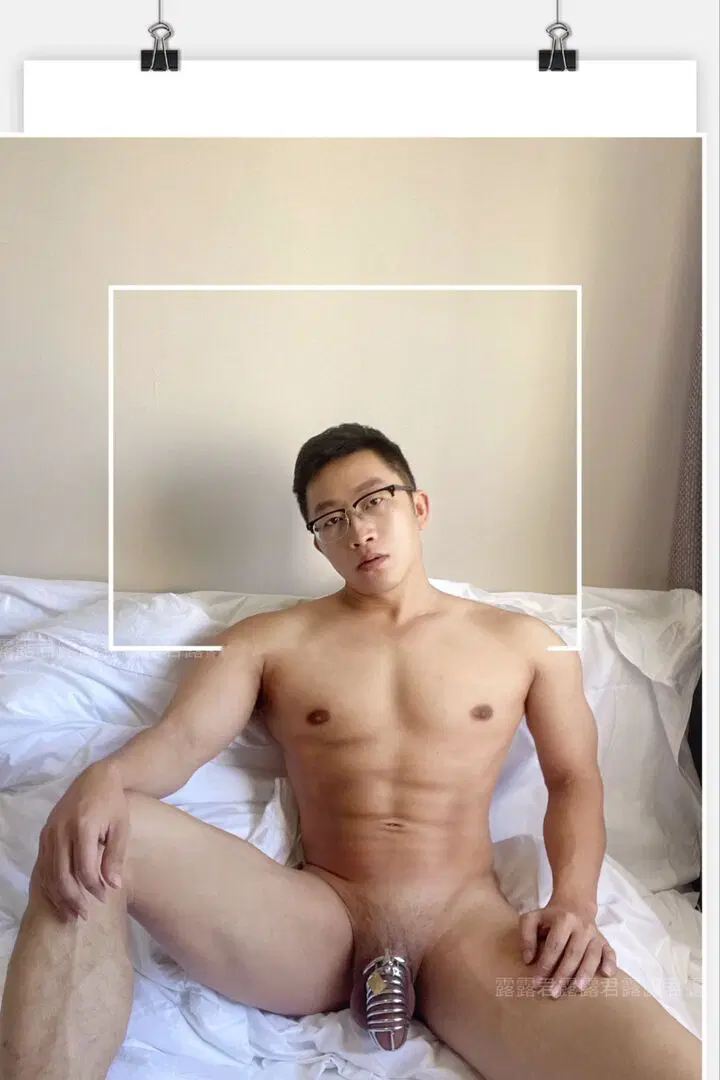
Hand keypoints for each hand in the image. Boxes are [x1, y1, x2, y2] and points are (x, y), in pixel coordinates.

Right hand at [36, 763, 128, 921]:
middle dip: (73, 899)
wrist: (95, 779)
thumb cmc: (113, 804)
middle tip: (84, 915)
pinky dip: (49, 885)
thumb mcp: (121, 827)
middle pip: (62, 875)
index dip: (93, 887)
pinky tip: (59, 898)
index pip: (84, 868)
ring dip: (59, 896)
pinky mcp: (44, 835)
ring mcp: (49, 833)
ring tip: (71, 913)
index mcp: (83, 827)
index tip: (104, 897)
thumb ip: (115, 856)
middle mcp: (61, 831)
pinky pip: (43, 866)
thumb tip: (113, 885)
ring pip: (48, 873)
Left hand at [518, 900, 616, 997]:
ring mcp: (595, 934)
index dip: (545, 965)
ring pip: (592, 956)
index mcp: (563, 919)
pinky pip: (611, 953)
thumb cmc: (550, 917)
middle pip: (573, 954)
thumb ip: (526, 936)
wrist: (574, 904)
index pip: (554, 946)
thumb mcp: (533, 918)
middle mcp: (582, 926)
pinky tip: (607, 975)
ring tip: (576, 990)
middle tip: (553, 993)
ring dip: (585, 974)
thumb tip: (528, 959)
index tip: (536, 983)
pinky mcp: (605, 941)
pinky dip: (611, 963)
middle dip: (563, 975)